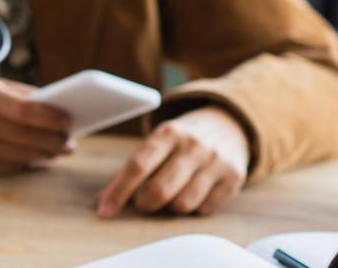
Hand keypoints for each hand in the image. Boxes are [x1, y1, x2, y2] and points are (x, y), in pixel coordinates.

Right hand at [0, 76, 72, 174]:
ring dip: (45, 154)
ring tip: (60, 150)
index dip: (50, 118)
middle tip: (71, 141)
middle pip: (26, 137)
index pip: (24, 111)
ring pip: (21, 155)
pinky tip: (39, 157)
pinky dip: (26, 162)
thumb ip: (20, 94)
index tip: (68, 120)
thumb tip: (56, 108)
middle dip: (54, 140)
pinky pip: (7, 166)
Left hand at [95, 106, 249, 216]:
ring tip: (172, 195)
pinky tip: (195, 194)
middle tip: (144, 202)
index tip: (105, 211)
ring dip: (171, 207)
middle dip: (145, 203)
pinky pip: (205, 210)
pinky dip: (195, 209)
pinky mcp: (234, 177)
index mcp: (168, 132)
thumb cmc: (181, 142)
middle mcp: (194, 144)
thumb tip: (102, 204)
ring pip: (183, 204)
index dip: (119, 192)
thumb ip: (131, 171)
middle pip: (159, 190)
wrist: (229, 125)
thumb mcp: (157, 144)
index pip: (138, 166)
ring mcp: (217, 161)